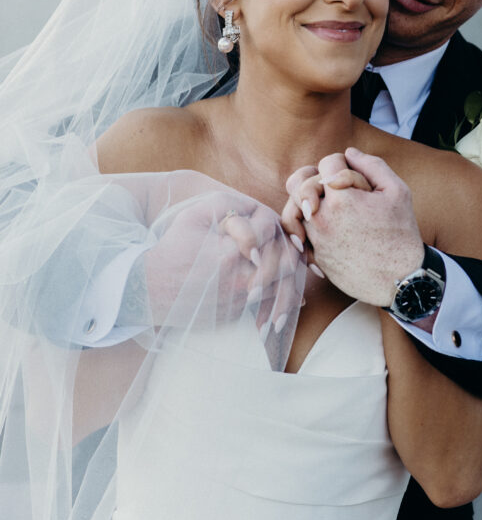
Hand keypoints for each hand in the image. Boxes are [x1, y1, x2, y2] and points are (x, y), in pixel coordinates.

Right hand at [141, 193, 303, 329]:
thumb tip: (258, 213)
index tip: (262, 224)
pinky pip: (266, 305)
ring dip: (289, 276)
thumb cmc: (174, 247)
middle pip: (285, 264)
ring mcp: (238, 301)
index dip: (268, 226)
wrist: (148, 288)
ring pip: (281, 288)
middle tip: (291, 244)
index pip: (269, 233)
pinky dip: (279, 297)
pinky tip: (290, 293)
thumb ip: (229, 205)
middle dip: (288, 250)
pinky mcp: (235, 314)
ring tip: (295, 267)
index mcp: (230, 253)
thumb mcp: (196, 215)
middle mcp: (238, 281)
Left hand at [285, 148, 423, 306]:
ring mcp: (316, 239)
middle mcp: (322, 218)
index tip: (356, 177)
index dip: (343, 164)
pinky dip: (304, 227)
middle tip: (333, 186)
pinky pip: (297, 235)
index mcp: (341, 198)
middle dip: (316, 178)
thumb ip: (372, 165)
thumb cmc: (402, 233)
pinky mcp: (315, 257)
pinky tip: (322, 226)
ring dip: (306, 202)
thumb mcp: (397, 191)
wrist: (401, 279)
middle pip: (299, 183)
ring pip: (293, 209)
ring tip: (321, 204)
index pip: (327, 162)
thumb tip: (349, 153)